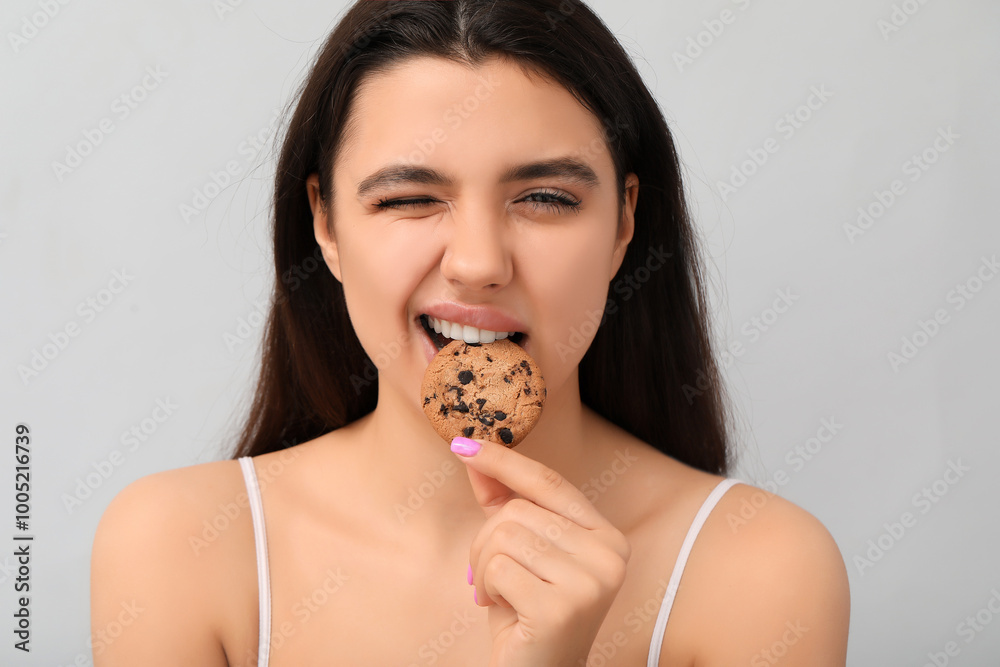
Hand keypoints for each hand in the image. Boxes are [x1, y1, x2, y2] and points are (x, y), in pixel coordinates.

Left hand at [451, 437, 630, 666]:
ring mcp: (590, 582)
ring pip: (506, 536)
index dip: (505, 461)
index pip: (550, 483)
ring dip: (483, 567)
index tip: (464, 444)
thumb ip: (503, 502)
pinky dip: (486, 586)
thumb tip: (473, 451)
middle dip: (486, 541)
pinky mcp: (563, 607)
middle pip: (519, 511)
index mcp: (606, 536)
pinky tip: (501, 609)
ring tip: (497, 594)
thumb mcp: (519, 552)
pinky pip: (499, 567)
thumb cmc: (527, 614)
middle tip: (489, 577)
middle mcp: (610, 555)